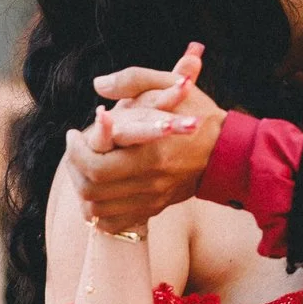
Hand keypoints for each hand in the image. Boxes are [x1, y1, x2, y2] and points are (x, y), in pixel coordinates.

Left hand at [68, 47, 224, 234]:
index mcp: (151, 152)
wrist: (228, 151)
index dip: (75, 151)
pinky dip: (98, 211)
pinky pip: (114, 224)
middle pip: (92, 190)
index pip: (95, 165)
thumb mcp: (169, 85)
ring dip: (81, 188)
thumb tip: (99, 85)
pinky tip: (98, 189)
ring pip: (98, 209)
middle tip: (75, 148)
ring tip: (82, 166)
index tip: (74, 133)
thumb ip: (132, 80)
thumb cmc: (198, 113)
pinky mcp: (153, 208)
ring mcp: (152, 199)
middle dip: (74, 168)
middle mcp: (150, 182)